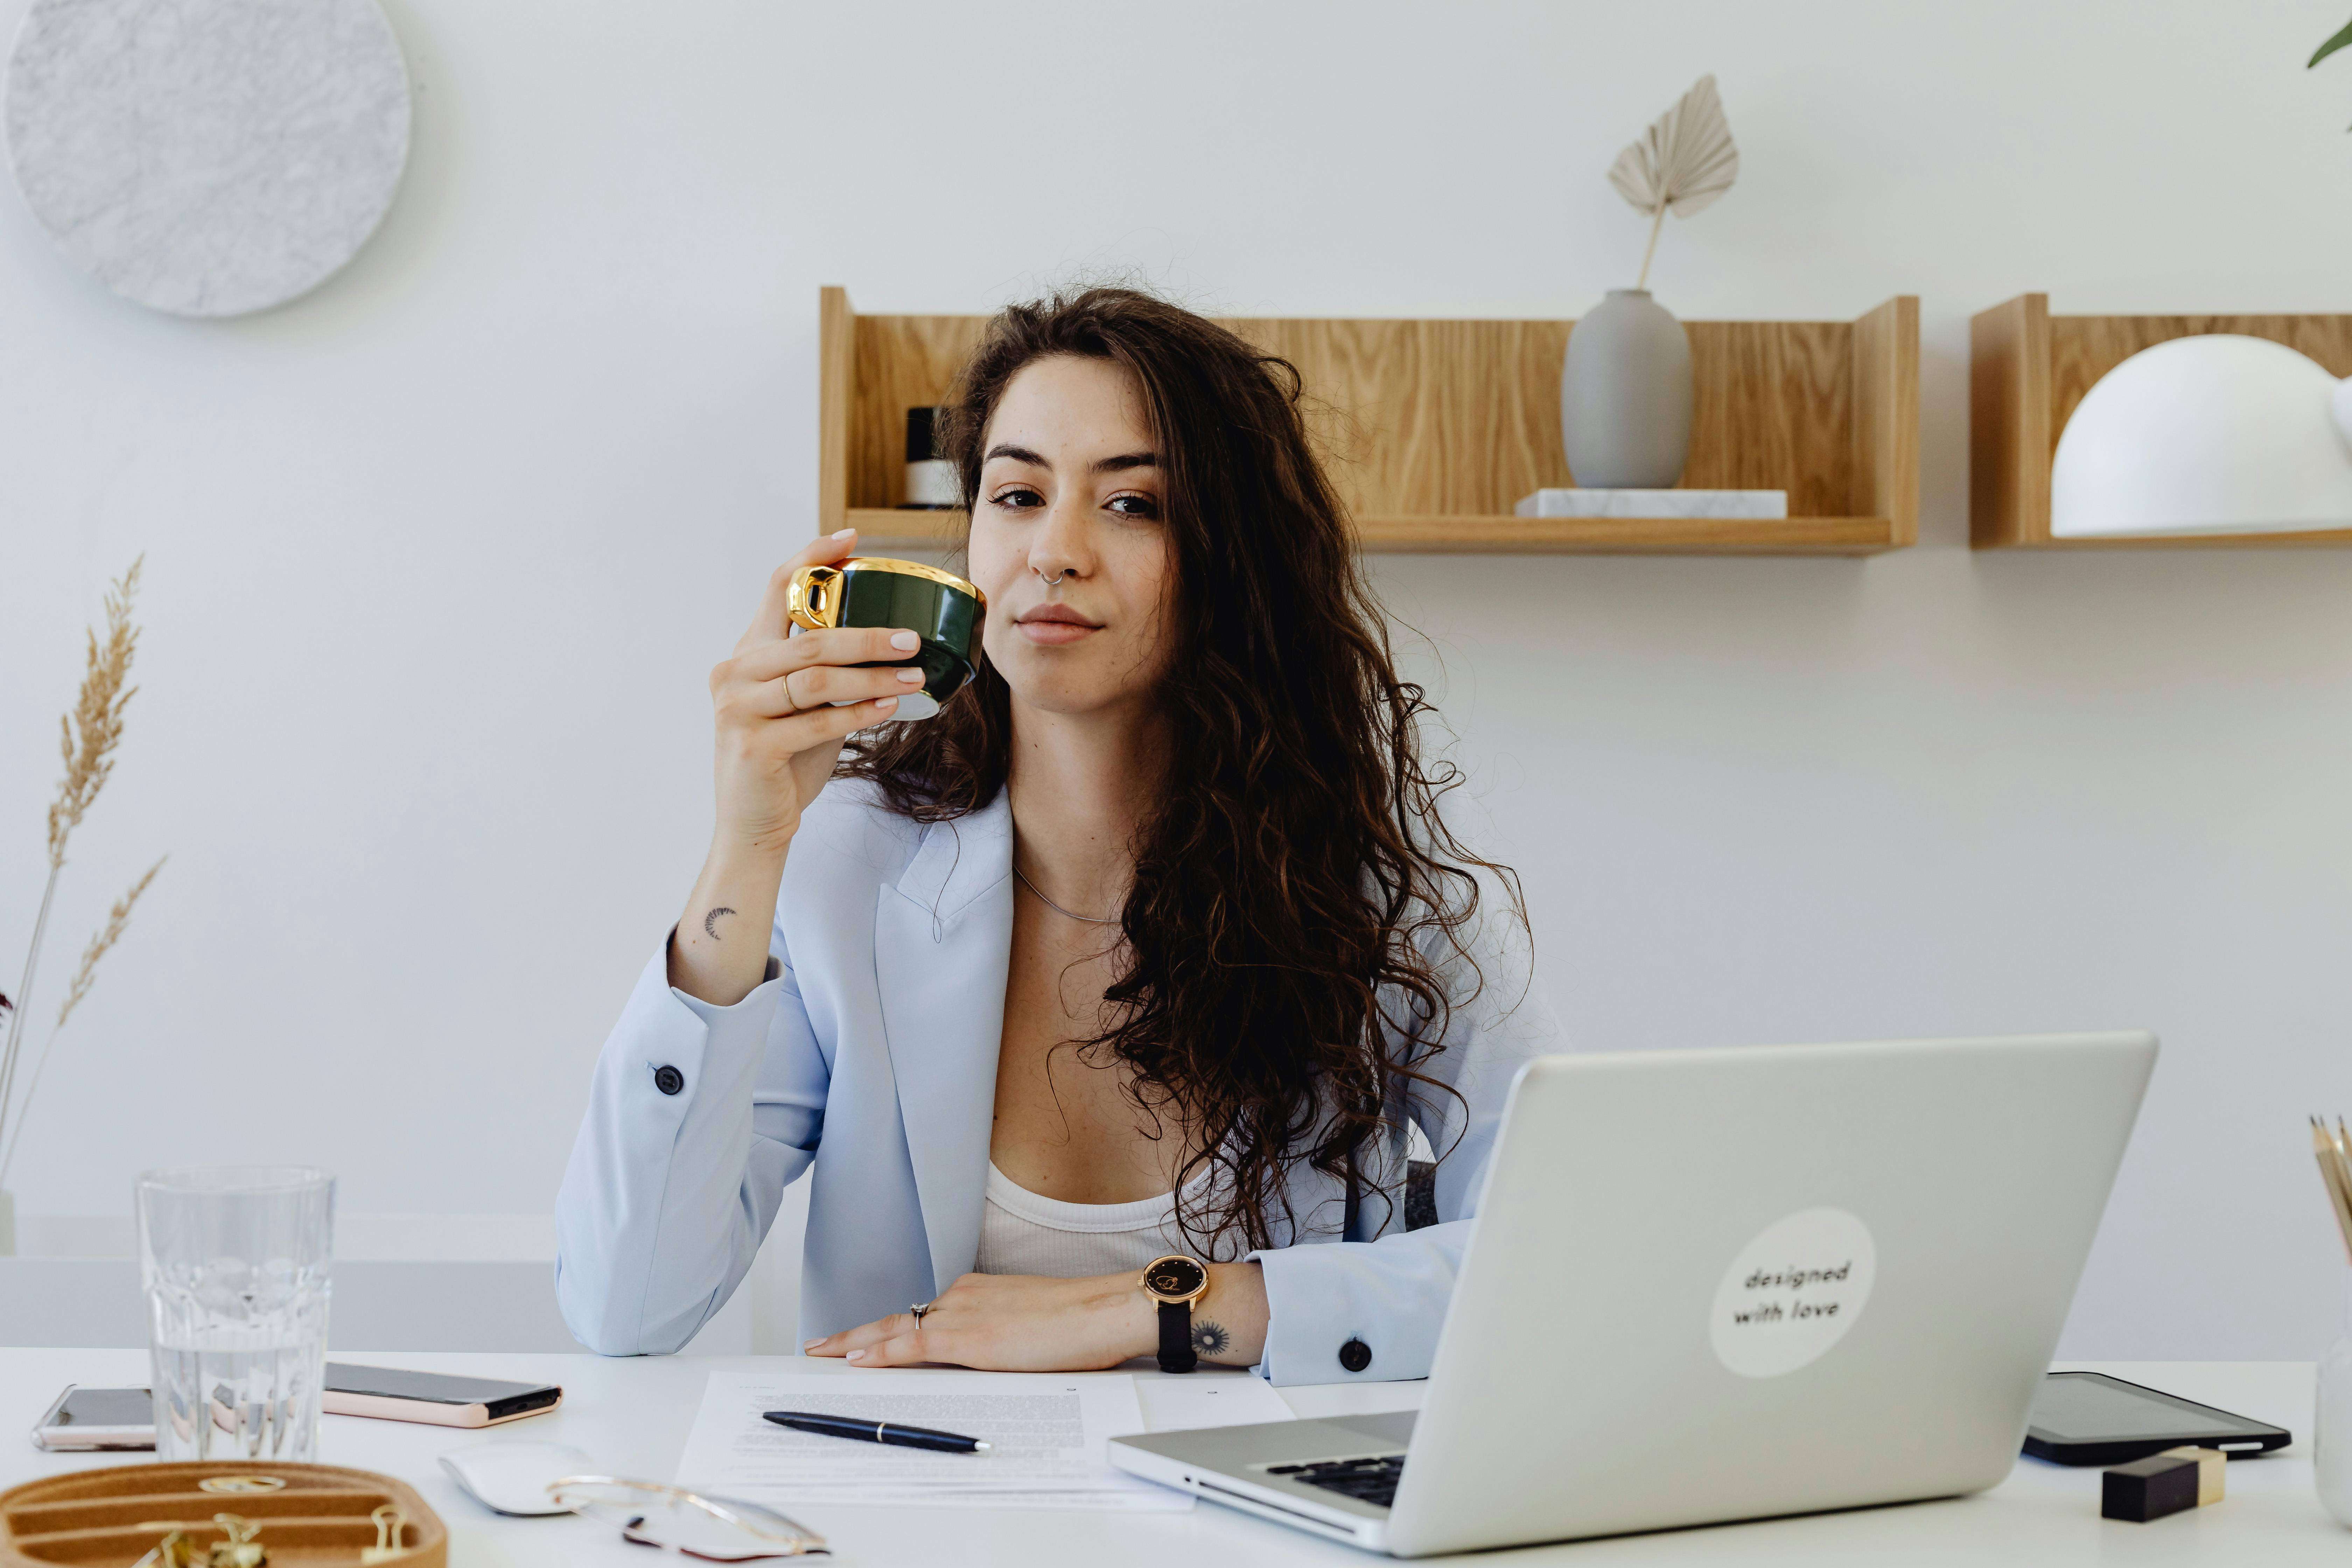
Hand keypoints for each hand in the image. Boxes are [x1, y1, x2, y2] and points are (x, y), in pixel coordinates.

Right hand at [668, 528, 928, 1005]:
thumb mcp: (804, 706)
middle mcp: (733, 674)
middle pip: (807, 637)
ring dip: (871, 672)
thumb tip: (891, 639)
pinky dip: (857, 711)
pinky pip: (816, 720)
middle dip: (866, 633)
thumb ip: (827, 671)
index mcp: (746, 655)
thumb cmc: (786, 761)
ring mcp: (737, 710)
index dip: (812, 559)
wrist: (753, 824)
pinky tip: (890, 704)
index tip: (853, 538)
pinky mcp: (752, 746)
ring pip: (815, 677)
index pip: (774, 589)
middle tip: (913, 634)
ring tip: (915, 670)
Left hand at [805, 1272, 1155, 1370]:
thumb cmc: (1082, 1322)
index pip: (923, 1313)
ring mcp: (964, 1314)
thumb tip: (991, 1355)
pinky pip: (912, 1345)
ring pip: (897, 1328)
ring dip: (858, 1342)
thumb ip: (1002, 1333)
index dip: (889, 1327)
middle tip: (820, 1344)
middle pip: (899, 1318)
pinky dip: (881, 1352)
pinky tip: (856, 1360)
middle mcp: (964, 1296)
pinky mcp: (969, 1337)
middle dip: (857, 1333)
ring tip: (823, 1353)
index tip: (864, 1337)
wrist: (1105, 1311)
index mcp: (980, 1292)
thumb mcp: (1032, 1323)